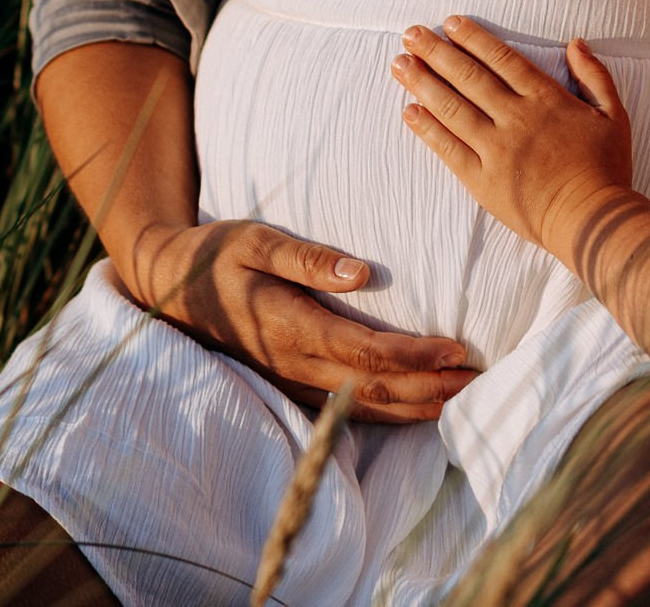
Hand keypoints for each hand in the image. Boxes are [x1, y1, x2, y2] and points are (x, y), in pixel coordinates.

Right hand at [128, 218, 477, 421]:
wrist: (169, 288)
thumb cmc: (215, 254)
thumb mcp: (254, 239)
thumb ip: (306, 257)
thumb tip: (360, 272)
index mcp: (291, 326)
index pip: (365, 351)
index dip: (414, 356)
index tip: (456, 349)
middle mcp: (294, 363)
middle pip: (375, 386)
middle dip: (431, 387)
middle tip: (481, 379)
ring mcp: (291, 380)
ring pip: (364, 406)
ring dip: (417, 405)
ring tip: (464, 397)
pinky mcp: (290, 385)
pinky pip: (347, 408)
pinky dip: (389, 411)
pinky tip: (419, 407)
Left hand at [393, 17, 633, 252]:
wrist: (592, 219)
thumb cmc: (606, 169)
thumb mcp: (613, 115)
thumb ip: (595, 76)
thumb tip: (576, 43)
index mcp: (545, 99)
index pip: (501, 59)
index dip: (472, 39)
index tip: (449, 23)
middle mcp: (515, 118)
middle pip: (468, 77)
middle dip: (436, 52)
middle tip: (411, 34)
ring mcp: (495, 149)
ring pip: (452, 108)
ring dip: (422, 83)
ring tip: (400, 64)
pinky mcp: (482, 179)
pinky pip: (448, 149)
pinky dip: (427, 128)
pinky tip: (409, 111)